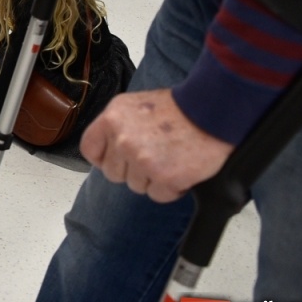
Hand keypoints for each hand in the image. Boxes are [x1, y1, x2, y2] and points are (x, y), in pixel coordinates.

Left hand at [82, 90, 233, 202]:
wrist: (212, 112)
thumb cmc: (178, 108)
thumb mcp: (134, 106)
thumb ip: (116, 127)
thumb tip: (108, 149)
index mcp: (111, 119)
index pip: (89, 149)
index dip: (103, 158)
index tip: (117, 159)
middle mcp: (122, 140)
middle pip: (113, 173)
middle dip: (132, 170)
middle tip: (154, 156)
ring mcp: (142, 160)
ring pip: (136, 186)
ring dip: (153, 179)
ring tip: (170, 159)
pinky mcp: (164, 177)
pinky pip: (158, 195)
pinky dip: (171, 189)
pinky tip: (180, 170)